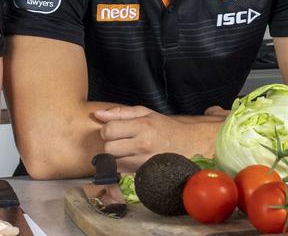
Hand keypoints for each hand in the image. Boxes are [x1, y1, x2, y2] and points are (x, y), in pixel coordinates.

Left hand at [94, 105, 221, 170]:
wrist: (189, 145)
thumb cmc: (165, 128)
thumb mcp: (145, 113)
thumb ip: (120, 112)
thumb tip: (98, 115)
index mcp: (142, 126)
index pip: (108, 130)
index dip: (107, 130)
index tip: (115, 131)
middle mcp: (143, 145)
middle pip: (108, 149)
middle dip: (110, 145)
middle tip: (121, 142)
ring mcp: (145, 162)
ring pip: (114, 164)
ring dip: (117, 159)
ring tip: (128, 152)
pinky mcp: (146, 174)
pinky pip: (124, 174)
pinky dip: (124, 169)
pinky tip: (132, 162)